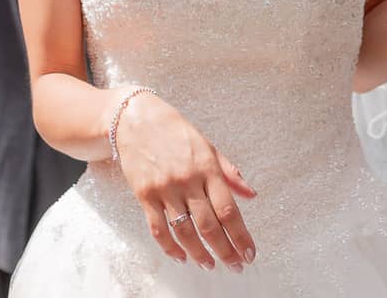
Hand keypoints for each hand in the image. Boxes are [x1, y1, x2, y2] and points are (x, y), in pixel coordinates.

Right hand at [113, 92, 257, 271]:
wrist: (135, 120)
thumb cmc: (175, 132)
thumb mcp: (208, 146)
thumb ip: (230, 172)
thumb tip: (251, 195)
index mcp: (207, 167)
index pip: (228, 210)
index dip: (241, 236)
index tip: (249, 253)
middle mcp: (186, 180)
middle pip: (209, 226)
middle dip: (225, 251)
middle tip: (235, 266)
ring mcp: (164, 189)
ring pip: (184, 232)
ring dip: (200, 254)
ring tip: (210, 265)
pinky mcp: (144, 195)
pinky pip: (158, 229)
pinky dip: (170, 248)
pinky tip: (181, 257)